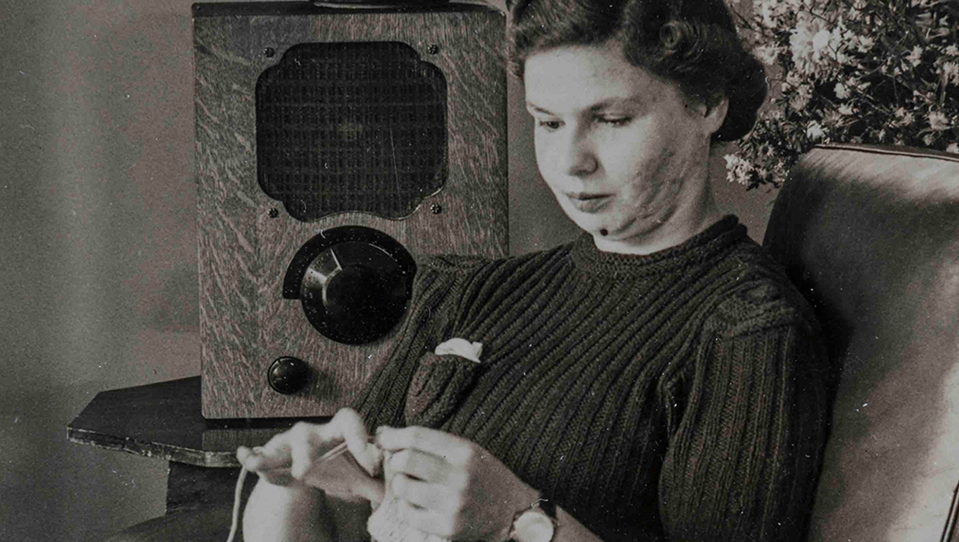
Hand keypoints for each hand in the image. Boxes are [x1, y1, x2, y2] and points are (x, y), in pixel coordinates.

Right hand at [236, 408, 384, 502]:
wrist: (307, 474)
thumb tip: (399, 491)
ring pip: (283, 443)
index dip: (357, 434)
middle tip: (308, 471)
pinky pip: (259, 454)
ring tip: (271, 464)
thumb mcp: (357, 478)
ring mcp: (289, 442)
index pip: (348, 419)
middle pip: (308, 434)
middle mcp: (312, 433)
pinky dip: (252, 456)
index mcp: (337, 432)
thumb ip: (377, 483)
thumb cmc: (335, 469)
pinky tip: (246, 457)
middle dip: (307, 452)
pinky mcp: (270, 455)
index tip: (367, 455)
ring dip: (276, 454)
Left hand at [376, 426, 537, 540]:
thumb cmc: (483, 476)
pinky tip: (418, 504)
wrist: (511, 512)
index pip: (417, 437)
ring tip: (412, 484)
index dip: (393, 435)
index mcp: (465, 452)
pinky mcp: (447, 527)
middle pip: (405, 460)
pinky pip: (408, 513)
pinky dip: (406, 506)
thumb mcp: (466, 451)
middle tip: (399, 464)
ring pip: (403, 487)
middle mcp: (460, 476)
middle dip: (395, 460)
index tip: (383, 437)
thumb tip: (384, 434)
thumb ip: (430, 443)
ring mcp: (453, 504)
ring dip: (400, 484)